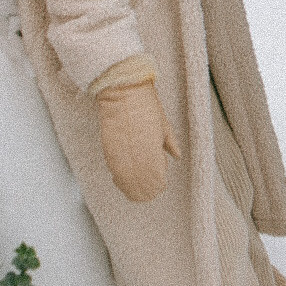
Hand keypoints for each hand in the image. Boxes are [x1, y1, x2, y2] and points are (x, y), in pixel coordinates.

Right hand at [95, 78, 180, 202]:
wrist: (123, 94)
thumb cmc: (145, 107)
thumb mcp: (164, 126)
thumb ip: (170, 144)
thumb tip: (176, 156)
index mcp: (154, 156)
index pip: (157, 184)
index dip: (159, 185)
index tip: (161, 179)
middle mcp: (137, 162)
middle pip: (142, 190)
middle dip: (147, 189)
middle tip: (150, 181)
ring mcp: (121, 160)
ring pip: (127, 186)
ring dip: (133, 185)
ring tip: (137, 177)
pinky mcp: (108, 154)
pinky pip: (115, 174)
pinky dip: (121, 177)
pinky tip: (124, 173)